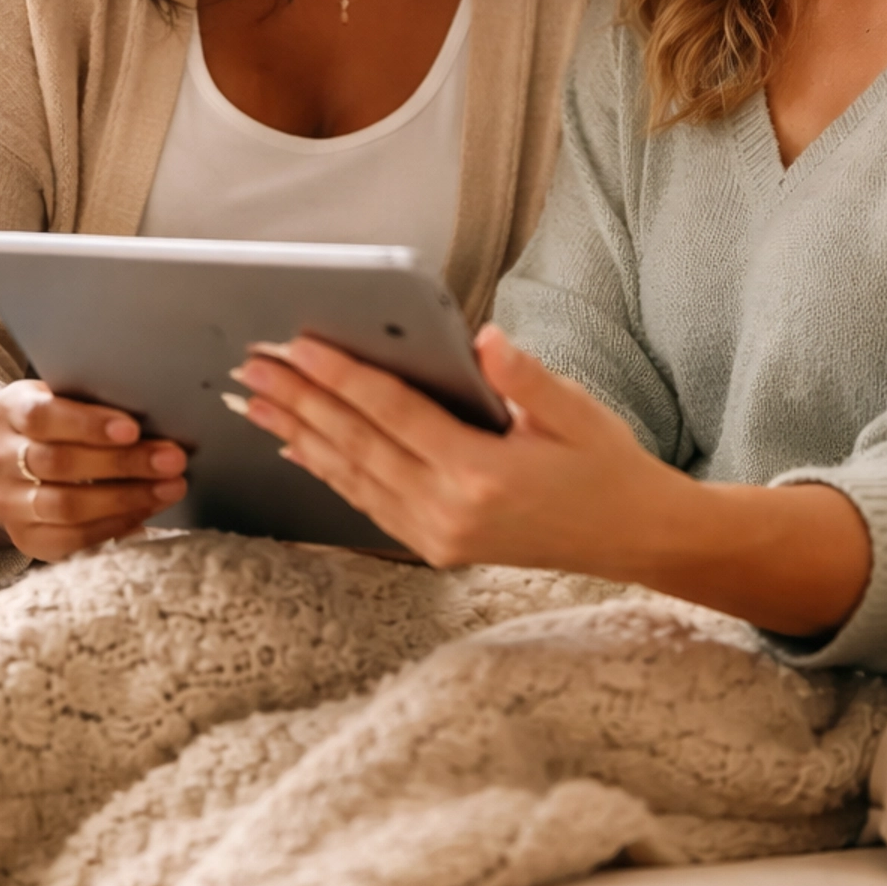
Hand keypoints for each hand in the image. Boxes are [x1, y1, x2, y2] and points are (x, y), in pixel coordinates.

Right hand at [0, 380, 189, 561]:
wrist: (22, 463)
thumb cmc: (66, 422)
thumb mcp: (73, 398)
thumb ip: (101, 401)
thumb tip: (161, 415)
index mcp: (12, 409)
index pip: (43, 416)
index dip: (88, 424)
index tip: (133, 429)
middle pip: (60, 463)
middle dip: (124, 463)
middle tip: (173, 460)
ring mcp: (7, 502)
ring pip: (65, 505)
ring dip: (127, 498)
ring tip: (170, 488)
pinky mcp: (24, 538)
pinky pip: (70, 539)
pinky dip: (113, 526)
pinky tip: (146, 513)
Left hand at [233, 328, 874, 631]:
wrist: (633, 539)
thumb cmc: (606, 464)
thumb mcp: (577, 411)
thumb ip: (525, 377)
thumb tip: (483, 337)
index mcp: (482, 474)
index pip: (393, 413)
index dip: (341, 375)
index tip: (297, 344)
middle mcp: (449, 512)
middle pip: (358, 445)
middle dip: (301, 401)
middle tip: (253, 366)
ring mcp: (437, 537)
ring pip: (352, 477)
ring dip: (300, 435)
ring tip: (255, 400)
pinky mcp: (435, 548)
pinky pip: (367, 502)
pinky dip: (329, 471)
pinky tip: (299, 446)